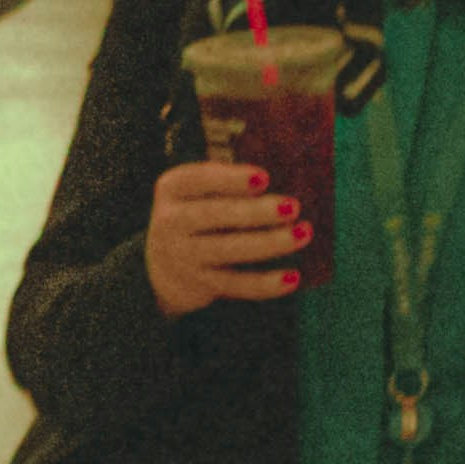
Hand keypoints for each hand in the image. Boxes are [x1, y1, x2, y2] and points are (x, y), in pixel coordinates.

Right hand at [143, 155, 308, 316]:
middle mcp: (171, 222)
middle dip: (256, 211)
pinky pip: (237, 285)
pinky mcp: (200, 285)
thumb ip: (226, 181)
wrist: (161, 268)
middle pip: (215, 215)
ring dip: (270, 243)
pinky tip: (293, 277)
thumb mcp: (196, 192)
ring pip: (229, 250)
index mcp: (172, 188)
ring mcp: (184, 256)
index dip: (231, 179)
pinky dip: (266, 284)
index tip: (265, 178)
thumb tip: (278, 181)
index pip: (197, 179)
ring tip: (303, 233)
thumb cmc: (196, 214)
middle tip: (293, 206)